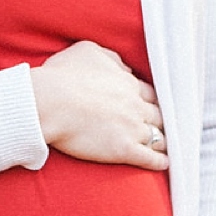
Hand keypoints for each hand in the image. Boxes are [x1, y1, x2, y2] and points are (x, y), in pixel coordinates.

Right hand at [30, 42, 167, 170]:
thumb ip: (111, 58)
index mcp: (127, 83)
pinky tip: (165, 163)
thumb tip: (124, 68)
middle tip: (162, 127)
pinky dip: (159, 161)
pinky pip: (150, 158)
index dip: (151, 101)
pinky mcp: (124, 150)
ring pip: (158, 136)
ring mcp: (132, 128)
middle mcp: (135, 105)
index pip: (149, 93)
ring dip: (162, 141)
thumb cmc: (62, 75)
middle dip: (160, 120)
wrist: (50, 103)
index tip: (151, 106)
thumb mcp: (88, 52)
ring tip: (165, 147)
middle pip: (158, 114)